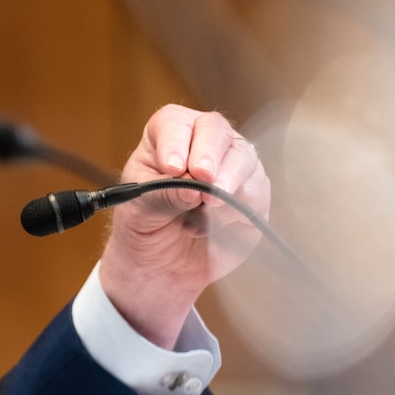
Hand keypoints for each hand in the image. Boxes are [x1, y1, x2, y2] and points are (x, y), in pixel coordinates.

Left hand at [99, 104, 268, 346]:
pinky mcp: (250, 196)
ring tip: (207, 209)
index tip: (174, 167)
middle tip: (202, 181)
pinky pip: (258, 191)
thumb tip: (187, 183)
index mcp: (163, 141)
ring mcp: (229, 169)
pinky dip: (244, 204)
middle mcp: (198, 147)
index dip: (177, 139)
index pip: (173, 122)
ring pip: (243, 158)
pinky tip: (222, 219)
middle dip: (211, 155)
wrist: (159, 272)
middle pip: (216, 131)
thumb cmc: (140, 234)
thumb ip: (158, 194)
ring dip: (229, 181)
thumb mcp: (137, 214)